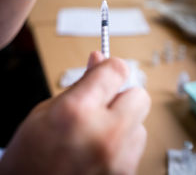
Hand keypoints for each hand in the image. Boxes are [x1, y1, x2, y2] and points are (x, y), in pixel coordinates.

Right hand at [0, 52, 149, 174]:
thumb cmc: (29, 157)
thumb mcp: (46, 110)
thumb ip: (80, 84)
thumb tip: (98, 60)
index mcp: (77, 112)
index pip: (116, 71)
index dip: (110, 67)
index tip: (106, 71)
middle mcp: (104, 136)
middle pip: (140, 96)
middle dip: (122, 95)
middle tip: (103, 103)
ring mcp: (118, 160)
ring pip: (141, 123)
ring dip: (124, 122)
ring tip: (97, 131)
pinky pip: (136, 146)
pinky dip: (123, 142)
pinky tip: (101, 147)